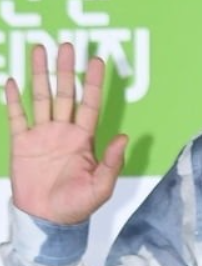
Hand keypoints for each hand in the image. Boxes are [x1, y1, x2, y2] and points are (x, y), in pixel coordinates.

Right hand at [4, 43, 127, 224]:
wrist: (48, 219)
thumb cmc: (78, 204)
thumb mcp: (101, 186)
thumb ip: (112, 162)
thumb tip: (124, 137)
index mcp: (84, 138)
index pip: (90, 104)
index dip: (93, 83)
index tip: (97, 61)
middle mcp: (64, 131)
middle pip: (65, 93)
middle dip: (66, 69)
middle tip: (67, 45)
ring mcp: (42, 135)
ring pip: (41, 98)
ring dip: (40, 74)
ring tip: (39, 49)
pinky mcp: (22, 143)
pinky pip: (17, 117)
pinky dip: (14, 100)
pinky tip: (12, 80)